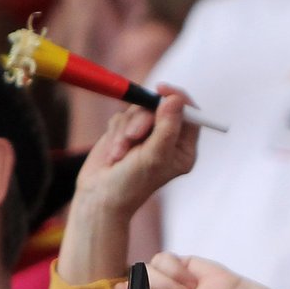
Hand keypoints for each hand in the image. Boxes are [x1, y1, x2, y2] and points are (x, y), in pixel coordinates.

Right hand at [73, 88, 198, 215]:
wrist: (99, 197)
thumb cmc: (131, 184)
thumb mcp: (154, 156)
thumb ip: (167, 127)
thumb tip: (176, 99)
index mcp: (183, 149)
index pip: (191, 115)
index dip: (178, 99)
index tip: (162, 91)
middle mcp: (167, 140)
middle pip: (161, 108)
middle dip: (143, 120)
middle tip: (134, 137)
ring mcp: (146, 135)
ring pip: (139, 110)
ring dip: (126, 130)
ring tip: (120, 153)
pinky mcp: (125, 132)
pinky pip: (122, 116)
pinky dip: (115, 133)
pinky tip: (114, 154)